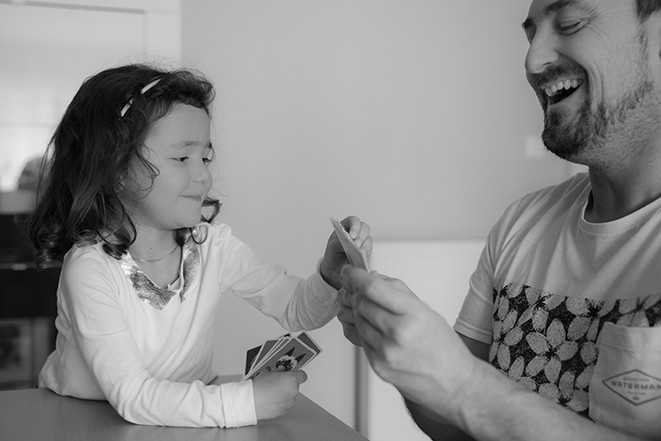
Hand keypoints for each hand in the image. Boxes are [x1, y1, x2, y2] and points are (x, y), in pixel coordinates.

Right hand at [252, 371, 307, 420]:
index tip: (292, 374)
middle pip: (295, 385)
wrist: (251, 402)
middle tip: (277, 382)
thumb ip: (279, 372)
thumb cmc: (259, 387)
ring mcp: (290, 402)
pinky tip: (271, 399)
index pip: (302, 375)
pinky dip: (281, 401)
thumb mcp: (269, 373)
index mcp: (291, 380)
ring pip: (290, 395)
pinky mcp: (285, 410)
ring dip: (284, 393)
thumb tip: (282, 372)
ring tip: (272, 392)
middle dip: (288, 383)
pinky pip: (286, 403)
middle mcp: (293, 391)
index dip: (297, 374)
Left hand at [320, 216, 371, 288]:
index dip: (355, 226)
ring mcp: (362, 241)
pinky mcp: (367, 251)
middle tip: (356, 246)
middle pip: (364, 228)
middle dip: (361, 237)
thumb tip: (350, 242)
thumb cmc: (333, 255)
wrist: (335, 270)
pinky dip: (366, 254)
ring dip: (364, 247)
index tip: (352, 236)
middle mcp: (356, 232)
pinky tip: (361, 259)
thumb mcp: (332, 248)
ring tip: (358, 254)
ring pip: (368, 240)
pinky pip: (370, 251)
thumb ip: (339, 243)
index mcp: (345, 227)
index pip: (353, 221)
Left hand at [340, 266, 478, 420]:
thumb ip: (398, 292)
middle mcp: (398, 334)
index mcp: (413, 314)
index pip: (373, 288)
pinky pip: (360, 339)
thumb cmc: (443, 347)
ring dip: (359, 311)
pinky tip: (374, 328)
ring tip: (370, 310)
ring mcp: (386, 352)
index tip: (349, 271)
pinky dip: (363, 329)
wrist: (453, 383)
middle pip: (362, 303)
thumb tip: (372, 277)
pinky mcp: (378, 366)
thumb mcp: (426, 310)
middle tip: (359, 290)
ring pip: (358, 320)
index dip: (356, 276)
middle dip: (357, 294)